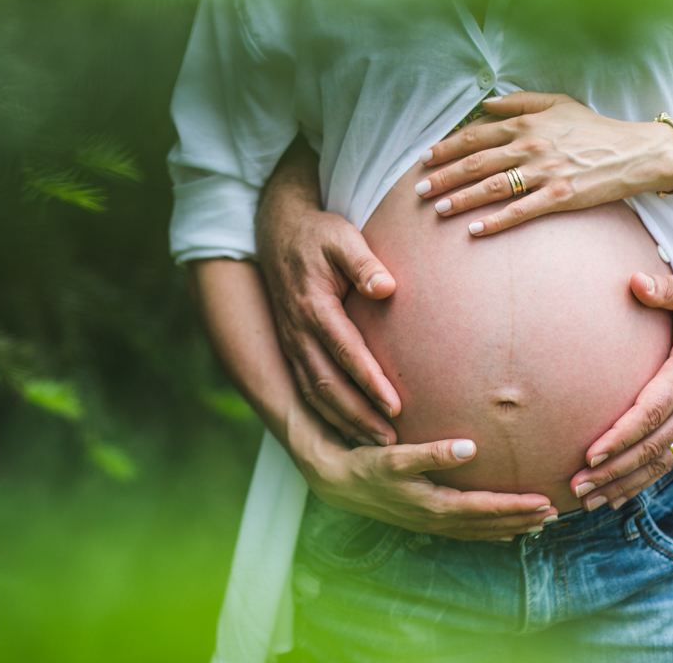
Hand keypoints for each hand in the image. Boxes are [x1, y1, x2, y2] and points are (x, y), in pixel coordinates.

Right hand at [256, 142, 401, 445]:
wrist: (276, 230)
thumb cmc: (318, 233)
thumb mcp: (342, 237)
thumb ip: (364, 262)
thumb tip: (386, 287)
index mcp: (314, 305)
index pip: (345, 351)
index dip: (369, 381)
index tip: (396, 405)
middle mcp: (298, 331)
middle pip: (327, 384)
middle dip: (358, 415)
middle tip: (391, 441)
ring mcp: (292, 341)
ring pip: (315, 392)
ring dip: (344, 421)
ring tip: (376, 443)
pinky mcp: (292, 346)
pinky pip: (308, 387)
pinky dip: (328, 413)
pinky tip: (350, 428)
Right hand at [304, 435, 557, 540]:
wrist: (338, 482)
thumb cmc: (367, 464)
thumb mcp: (397, 455)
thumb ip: (432, 452)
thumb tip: (468, 447)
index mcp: (435, 504)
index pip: (486, 508)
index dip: (516, 506)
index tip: (545, 502)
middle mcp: (437, 518)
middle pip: (489, 524)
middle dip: (522, 519)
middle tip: (555, 514)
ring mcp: (430, 522)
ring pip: (480, 531)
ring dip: (510, 527)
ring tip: (538, 524)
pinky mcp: (424, 519)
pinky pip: (466, 530)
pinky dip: (488, 531)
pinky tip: (499, 530)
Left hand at [414, 92, 672, 235]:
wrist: (634, 152)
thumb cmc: (594, 129)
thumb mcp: (558, 103)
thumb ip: (519, 101)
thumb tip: (485, 104)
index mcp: (527, 123)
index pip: (476, 136)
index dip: (446, 148)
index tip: (425, 159)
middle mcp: (531, 145)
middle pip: (476, 162)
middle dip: (444, 176)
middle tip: (420, 190)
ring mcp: (545, 172)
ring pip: (492, 187)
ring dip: (461, 199)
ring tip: (438, 209)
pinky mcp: (559, 197)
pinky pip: (519, 211)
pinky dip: (494, 221)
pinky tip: (473, 230)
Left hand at [567, 271, 672, 510]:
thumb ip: (666, 288)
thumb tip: (635, 281)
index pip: (651, 413)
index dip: (621, 436)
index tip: (591, 454)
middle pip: (651, 447)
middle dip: (612, 470)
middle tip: (575, 485)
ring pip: (660, 461)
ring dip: (623, 483)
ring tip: (587, 500)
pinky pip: (671, 461)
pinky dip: (643, 481)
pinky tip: (616, 495)